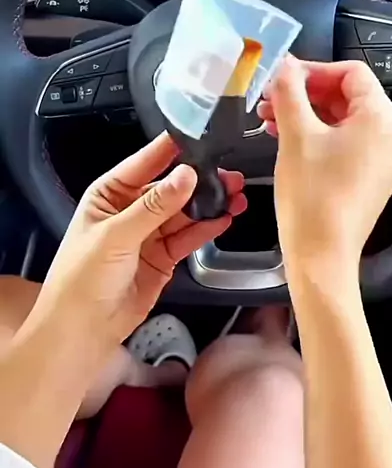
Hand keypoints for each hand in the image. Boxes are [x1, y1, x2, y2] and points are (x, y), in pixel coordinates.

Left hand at [36, 133, 246, 348]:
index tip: (199, 137)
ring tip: (235, 196)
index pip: (144, 163)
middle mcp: (129, 210)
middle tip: (228, 175)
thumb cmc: (81, 279)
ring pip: (184, 212)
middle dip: (199, 181)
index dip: (171, 150)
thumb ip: (155, 206)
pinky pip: (188, 237)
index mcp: (109, 194)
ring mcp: (147, 235)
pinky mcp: (163, 258)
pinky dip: (206, 228)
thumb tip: (186, 176)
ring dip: (208, 205)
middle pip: (170, 188)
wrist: (81, 330)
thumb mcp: (117, 236)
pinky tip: (224, 219)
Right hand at [257, 57, 391, 280]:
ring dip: (307, 114)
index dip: (313, 69)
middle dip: (305, 93)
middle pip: (347, 95)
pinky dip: (318, 135)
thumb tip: (285, 66)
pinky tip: (286, 137)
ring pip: (343, 119)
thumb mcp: (295, 135)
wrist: (322, 256)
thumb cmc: (313, 198)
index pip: (350, 72)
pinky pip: (346, 142)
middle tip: (270, 97)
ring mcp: (384, 157)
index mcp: (382, 118)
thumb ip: (289, 92)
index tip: (282, 76)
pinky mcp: (372, 176)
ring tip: (270, 118)